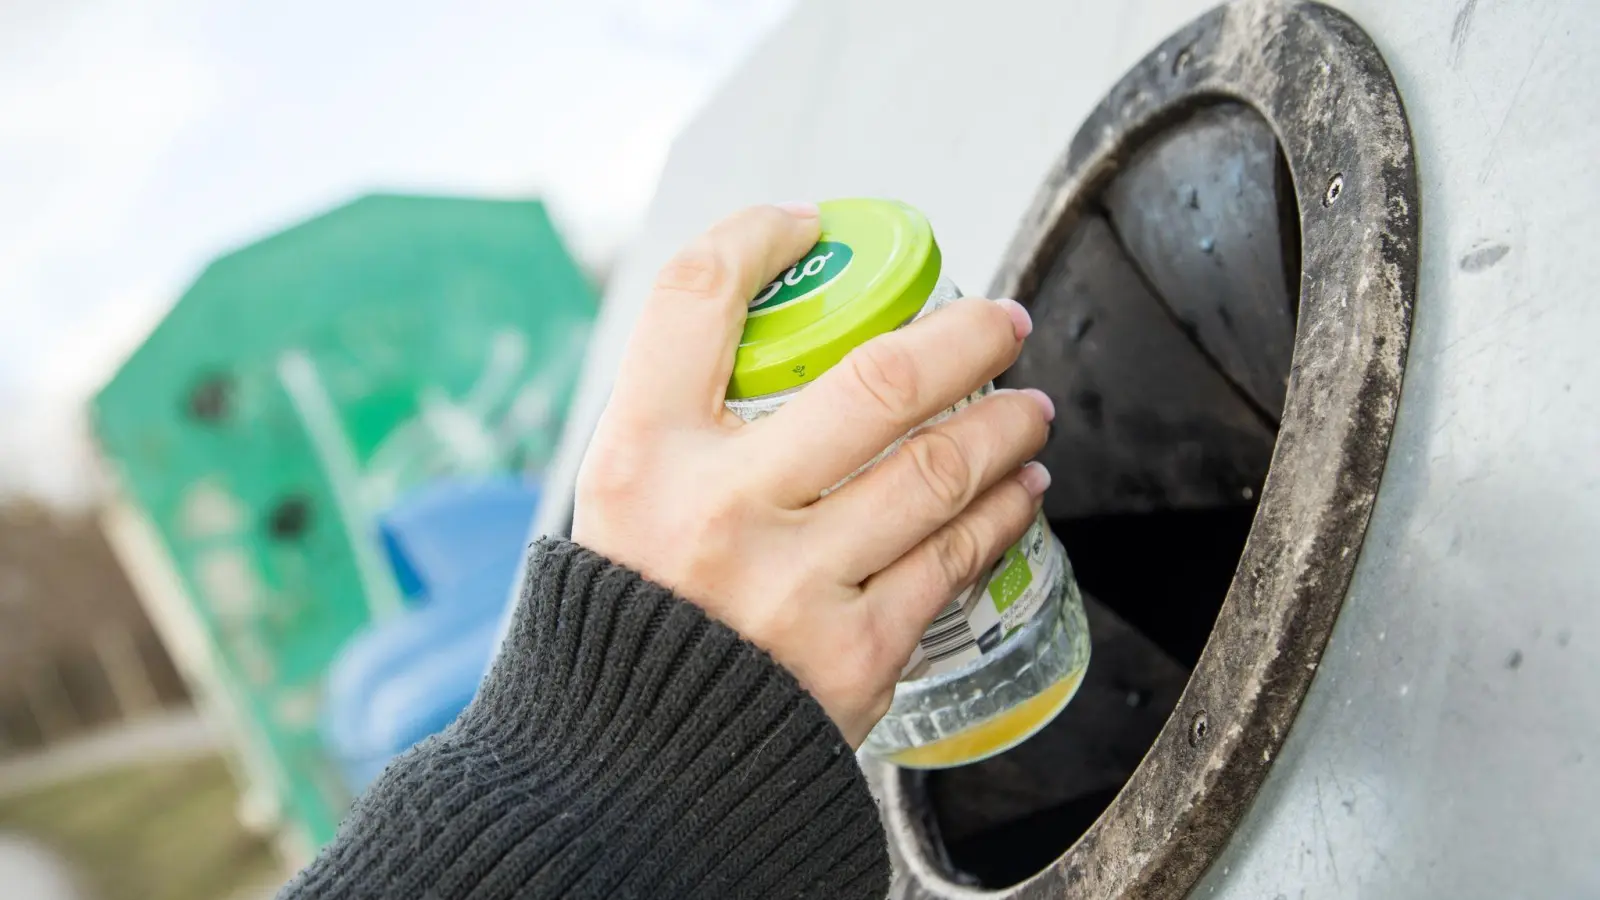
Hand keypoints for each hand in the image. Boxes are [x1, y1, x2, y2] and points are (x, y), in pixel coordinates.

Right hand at [572, 203, 1053, 745]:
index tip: (808, 227)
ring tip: (1027, 408)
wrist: (634, 771)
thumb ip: (679, 422)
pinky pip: (955, 558)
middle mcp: (716, 510)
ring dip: (1007, 423)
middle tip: (1001, 320)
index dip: (758, 235)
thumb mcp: (617, 503)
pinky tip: (1019, 489)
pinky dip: (1003, 510)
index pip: (693, 296)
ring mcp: (793, 585)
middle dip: (966, 333)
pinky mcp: (855, 654)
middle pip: (878, 378)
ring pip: (941, 468)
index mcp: (640, 455)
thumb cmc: (637, 614)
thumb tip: (774, 329)